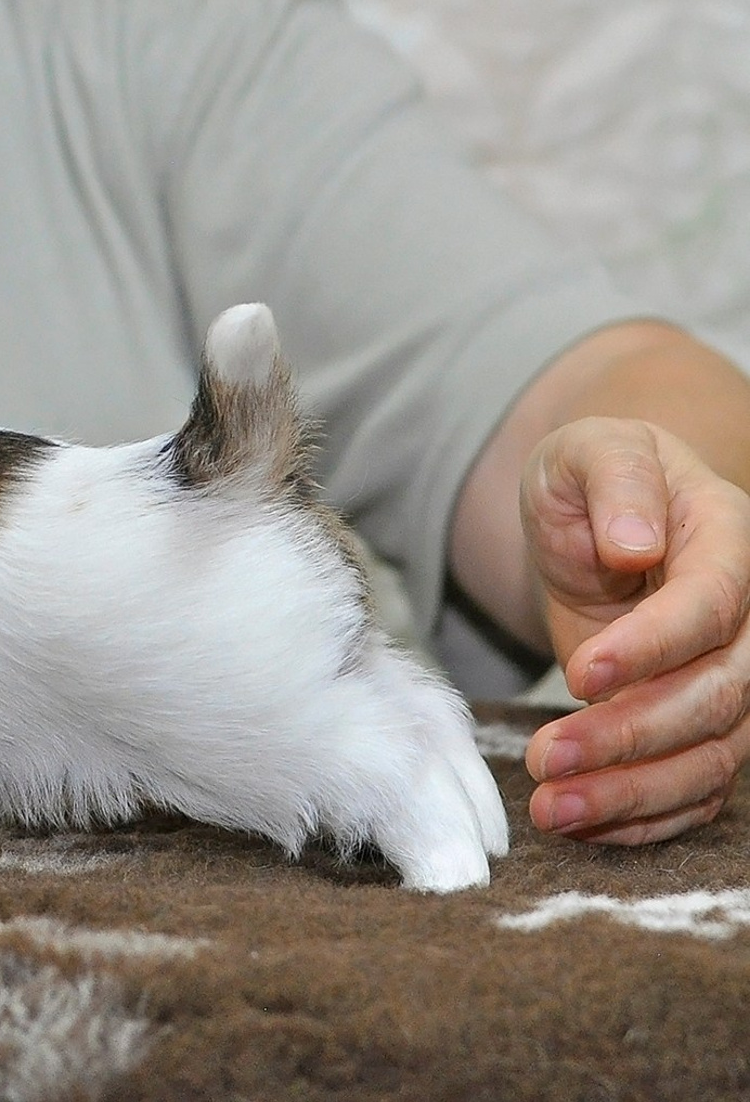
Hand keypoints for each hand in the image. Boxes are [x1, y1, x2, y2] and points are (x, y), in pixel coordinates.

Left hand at [522, 417, 749, 842]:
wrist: (599, 517)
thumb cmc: (594, 477)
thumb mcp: (590, 450)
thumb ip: (616, 482)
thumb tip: (637, 544)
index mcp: (730, 544)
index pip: (710, 608)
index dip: (651, 647)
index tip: (579, 674)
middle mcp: (748, 622)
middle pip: (716, 697)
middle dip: (631, 735)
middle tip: (546, 757)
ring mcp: (731, 679)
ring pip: (710, 756)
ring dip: (632, 792)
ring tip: (551, 810)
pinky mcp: (701, 724)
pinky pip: (695, 788)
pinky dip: (643, 817)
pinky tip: (583, 825)